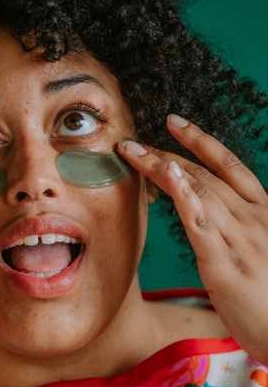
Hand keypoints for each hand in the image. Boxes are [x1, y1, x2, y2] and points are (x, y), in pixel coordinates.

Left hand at [118, 114, 267, 364]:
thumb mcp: (264, 253)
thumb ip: (242, 230)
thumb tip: (215, 216)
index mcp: (262, 213)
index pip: (228, 166)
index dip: (200, 141)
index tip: (175, 122)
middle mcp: (252, 218)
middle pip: (204, 174)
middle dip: (165, 153)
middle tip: (132, 141)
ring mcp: (240, 238)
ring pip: (198, 190)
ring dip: (162, 167)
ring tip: (133, 152)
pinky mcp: (226, 264)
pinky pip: (202, 224)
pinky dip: (185, 197)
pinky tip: (168, 177)